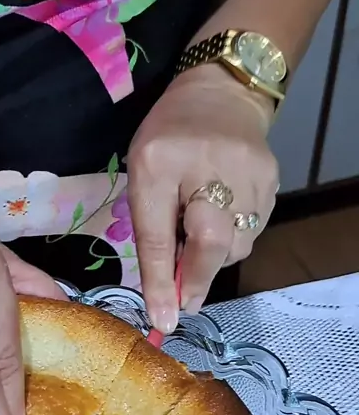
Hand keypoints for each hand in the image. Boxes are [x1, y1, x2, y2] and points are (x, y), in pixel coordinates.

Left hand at [128, 64, 278, 332]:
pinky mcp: (271, 180)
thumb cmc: (168, 139)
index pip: (158, 233)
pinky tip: (223, 217)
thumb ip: (151, 228)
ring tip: (200, 234)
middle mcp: (208, 166)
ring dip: (215, 256)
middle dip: (196, 278)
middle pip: (211, 243)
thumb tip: (166, 291)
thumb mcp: (143, 174)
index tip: (163, 320)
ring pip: (236, 244)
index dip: (160, 281)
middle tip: (184, 300)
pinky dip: (234, 238)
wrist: (220, 94)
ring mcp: (248, 172)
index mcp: (159, 162)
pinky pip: (253, 231)